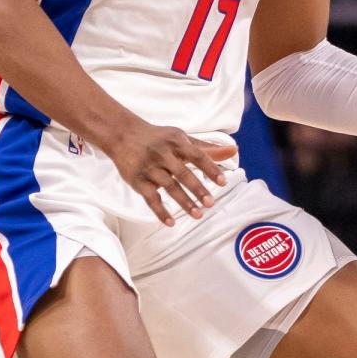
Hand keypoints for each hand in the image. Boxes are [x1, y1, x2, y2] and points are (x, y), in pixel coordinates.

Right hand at [106, 120, 235, 225]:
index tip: (223, 181)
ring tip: (198, 215)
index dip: (210, 168)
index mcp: (177, 142)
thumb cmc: (158, 138)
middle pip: (183, 173)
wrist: (122, 135)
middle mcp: (163, 154)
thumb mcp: (181, 138)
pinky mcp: (138, 181)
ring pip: (168, 187)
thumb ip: (207, 148)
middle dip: (197, 189)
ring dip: (183, 202)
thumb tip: (234, 150)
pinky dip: (160, 211)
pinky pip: (150, 199)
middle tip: (210, 203)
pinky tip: (171, 223)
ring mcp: (149, 168)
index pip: (197, 156)